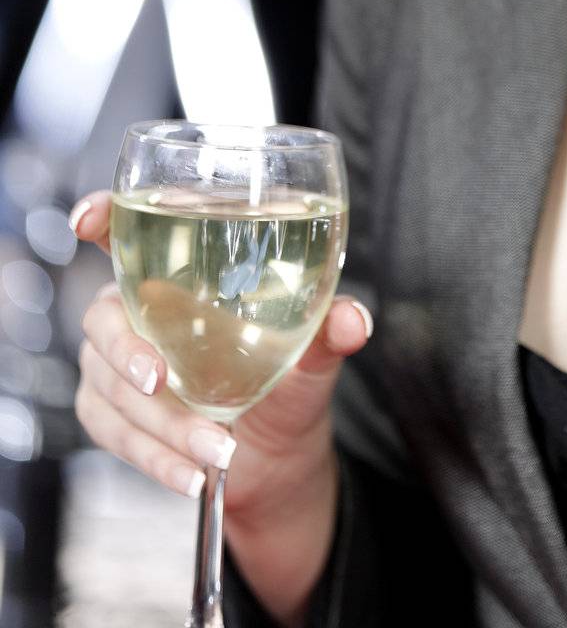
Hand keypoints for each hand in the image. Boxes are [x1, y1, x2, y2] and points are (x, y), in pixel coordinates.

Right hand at [69, 190, 371, 517]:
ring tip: (218, 449)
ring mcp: (114, 365)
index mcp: (179, 275)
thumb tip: (353, 320)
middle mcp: (137, 312)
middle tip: (161, 382)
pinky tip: (192, 475)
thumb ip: (328, 332)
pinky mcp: (109, 414)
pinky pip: (115, 435)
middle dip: (126, 352)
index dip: (102, 218)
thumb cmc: (288, 381)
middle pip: (102, 319)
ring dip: (163, 425)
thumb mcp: (313, 355)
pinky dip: (155, 459)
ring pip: (110, 388)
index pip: (126, 233)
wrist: (277, 456)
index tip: (88, 219)